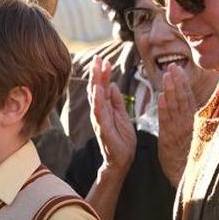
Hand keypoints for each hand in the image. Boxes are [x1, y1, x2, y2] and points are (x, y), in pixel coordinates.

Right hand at [89, 56, 135, 175]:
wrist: (122, 160)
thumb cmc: (122, 139)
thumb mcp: (122, 115)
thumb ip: (116, 100)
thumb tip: (112, 84)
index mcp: (105, 108)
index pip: (102, 88)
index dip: (102, 74)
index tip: (103, 60)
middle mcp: (100, 113)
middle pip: (96, 90)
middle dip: (96, 74)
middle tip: (97, 58)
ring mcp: (100, 120)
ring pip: (96, 99)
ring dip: (96, 83)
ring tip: (96, 69)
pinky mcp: (103, 129)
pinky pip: (99, 113)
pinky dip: (98, 101)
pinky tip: (98, 91)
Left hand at [157, 64, 195, 185]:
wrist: (185, 176)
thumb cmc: (189, 155)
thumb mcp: (193, 135)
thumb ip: (191, 118)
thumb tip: (190, 103)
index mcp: (192, 121)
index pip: (187, 98)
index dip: (182, 83)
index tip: (178, 70)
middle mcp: (186, 124)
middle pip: (182, 99)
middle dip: (177, 82)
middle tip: (172, 66)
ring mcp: (178, 131)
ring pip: (175, 108)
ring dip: (171, 91)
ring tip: (167, 76)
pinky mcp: (169, 140)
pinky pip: (167, 122)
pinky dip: (164, 109)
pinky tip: (160, 98)